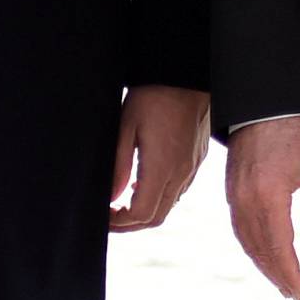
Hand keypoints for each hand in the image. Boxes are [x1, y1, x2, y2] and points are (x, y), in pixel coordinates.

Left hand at [109, 85, 209, 231]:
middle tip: (109, 216)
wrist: (186, 76)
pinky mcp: (195, 161)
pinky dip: (158, 198)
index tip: (104, 215)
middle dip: (130, 224)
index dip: (119, 222)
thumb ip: (118, 166)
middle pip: (156, 218)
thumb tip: (110, 197)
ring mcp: (191, 168)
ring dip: (144, 212)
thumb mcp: (126, 127)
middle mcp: (180, 173)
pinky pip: (177, 191)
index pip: (141, 214)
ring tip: (121, 202)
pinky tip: (142, 184)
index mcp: (162, 167)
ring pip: (168, 207)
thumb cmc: (154, 95)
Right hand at [227, 114, 299, 299]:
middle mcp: (246, 199)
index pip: (280, 248)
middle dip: (278, 276)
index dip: (291, 276)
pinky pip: (239, 226)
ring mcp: (234, 194)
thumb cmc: (297, 126)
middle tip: (295, 296)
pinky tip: (264, 253)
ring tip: (282, 281)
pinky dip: (252, 246)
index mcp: (269, 195)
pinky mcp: (231, 187)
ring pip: (246, 240)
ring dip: (263, 264)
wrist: (265, 96)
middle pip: (260, 250)